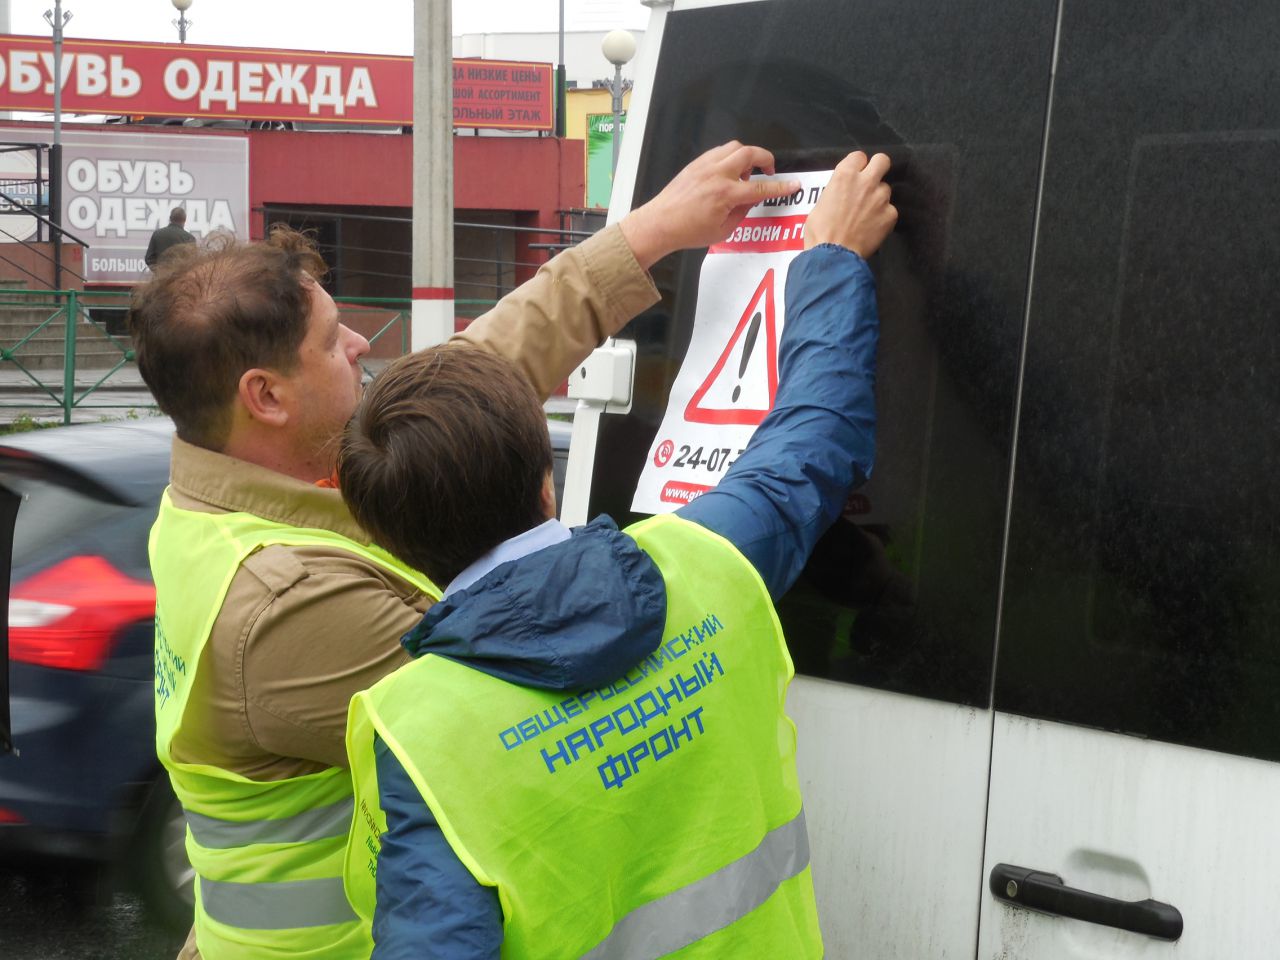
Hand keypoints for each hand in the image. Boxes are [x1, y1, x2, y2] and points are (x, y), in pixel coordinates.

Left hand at [619, 141, 801, 267]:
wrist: (660, 223)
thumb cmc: (688, 231)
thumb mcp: (722, 231)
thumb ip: (741, 213)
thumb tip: (750, 201)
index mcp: (726, 194)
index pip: (761, 187)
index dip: (780, 187)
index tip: (793, 184)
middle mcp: (717, 175)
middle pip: (750, 154)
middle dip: (765, 159)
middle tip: (769, 170)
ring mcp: (705, 166)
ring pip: (734, 147)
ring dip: (746, 155)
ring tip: (745, 172)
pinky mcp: (696, 164)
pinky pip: (719, 151)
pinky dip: (729, 156)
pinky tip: (728, 171)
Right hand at [804, 151, 896, 257]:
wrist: (833, 255)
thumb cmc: (820, 231)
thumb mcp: (820, 203)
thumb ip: (836, 190)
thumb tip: (842, 192)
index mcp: (845, 175)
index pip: (859, 156)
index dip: (857, 165)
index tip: (855, 174)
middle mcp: (865, 182)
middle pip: (882, 160)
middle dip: (878, 168)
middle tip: (871, 180)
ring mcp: (880, 198)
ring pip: (886, 189)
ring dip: (878, 197)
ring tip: (867, 213)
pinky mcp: (890, 215)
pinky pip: (890, 210)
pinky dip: (883, 217)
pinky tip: (872, 227)